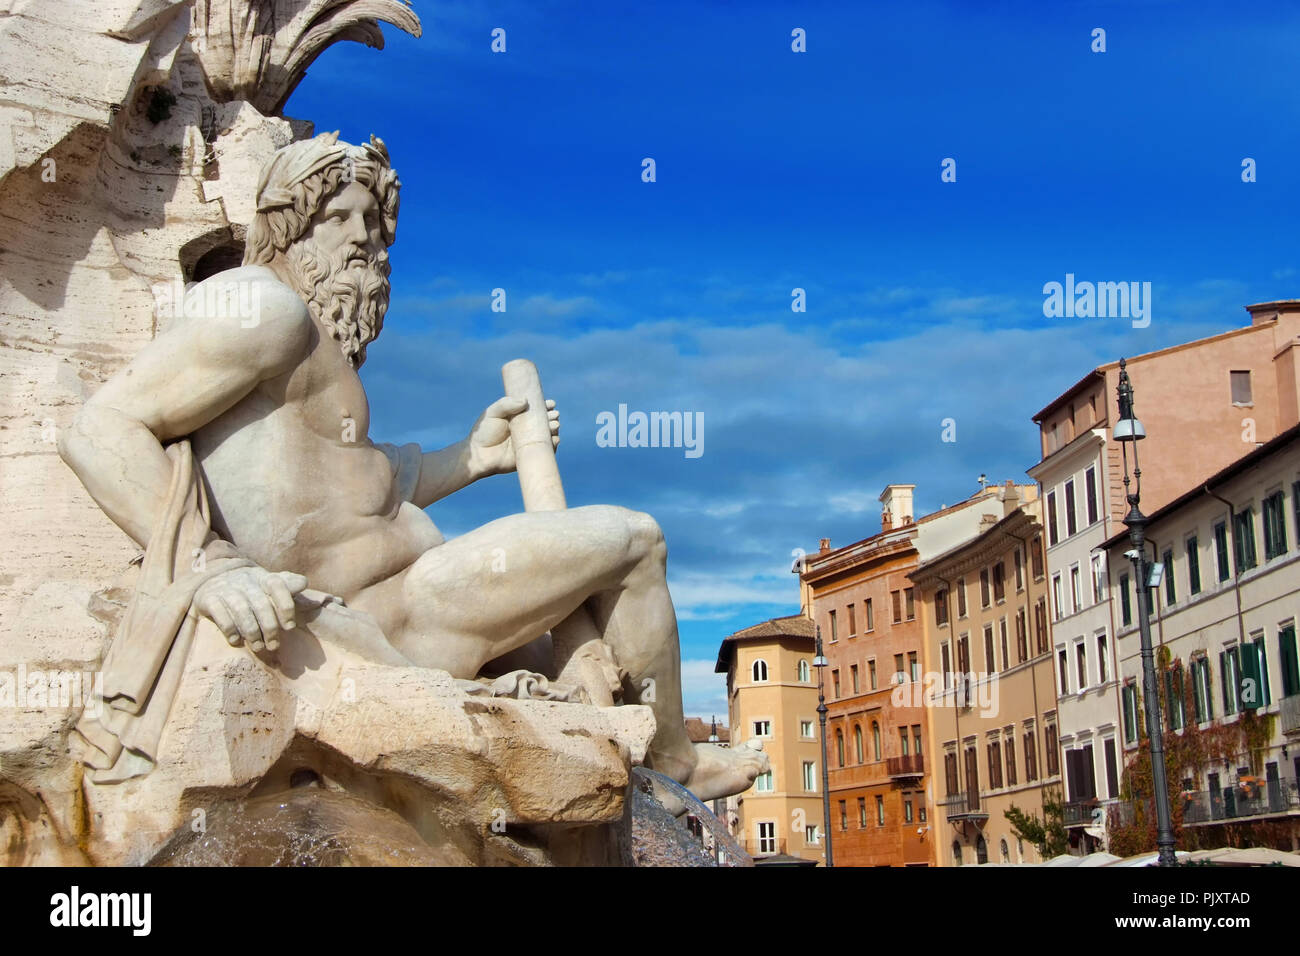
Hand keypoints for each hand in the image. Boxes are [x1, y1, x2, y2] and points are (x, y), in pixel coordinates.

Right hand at [193, 566, 309, 651]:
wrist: (213, 576)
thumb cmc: (249, 586)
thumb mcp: (267, 582)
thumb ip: (287, 584)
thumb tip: (303, 584)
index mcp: (263, 578)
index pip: (278, 585)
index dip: (285, 606)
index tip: (289, 627)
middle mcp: (246, 582)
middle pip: (261, 604)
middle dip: (270, 627)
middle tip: (273, 646)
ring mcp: (226, 589)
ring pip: (241, 610)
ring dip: (251, 632)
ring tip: (257, 646)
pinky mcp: (209, 598)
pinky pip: (220, 614)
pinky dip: (229, 629)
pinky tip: (236, 641)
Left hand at [467, 395, 559, 475]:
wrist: (479, 454)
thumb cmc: (484, 432)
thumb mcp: (493, 413)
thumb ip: (507, 404)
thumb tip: (525, 400)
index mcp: (519, 416)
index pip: (536, 409)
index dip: (545, 406)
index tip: (551, 404)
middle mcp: (527, 428)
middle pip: (545, 421)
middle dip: (552, 417)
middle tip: (553, 415)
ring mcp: (529, 441)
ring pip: (547, 434)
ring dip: (554, 429)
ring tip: (554, 425)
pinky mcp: (530, 454)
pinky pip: (546, 450)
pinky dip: (553, 444)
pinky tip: (555, 439)